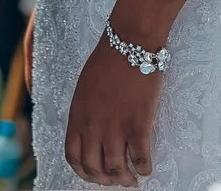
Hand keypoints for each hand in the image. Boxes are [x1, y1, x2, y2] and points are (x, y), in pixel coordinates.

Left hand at [64, 30, 162, 185]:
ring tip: (132, 180)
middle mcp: (93, 127)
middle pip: (94, 167)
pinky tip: (147, 169)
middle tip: (116, 180)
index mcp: (77, 117)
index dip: (84, 172)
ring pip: (116, 168)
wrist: (129, 43)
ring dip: (125, 179)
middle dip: (105, 180)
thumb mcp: (83, 88)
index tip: (94, 175)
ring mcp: (115, 127)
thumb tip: (88, 131)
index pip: (73, 157)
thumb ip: (83, 113)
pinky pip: (140, 157)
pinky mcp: (138, 124)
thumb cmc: (107, 60)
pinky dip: (144, 168)